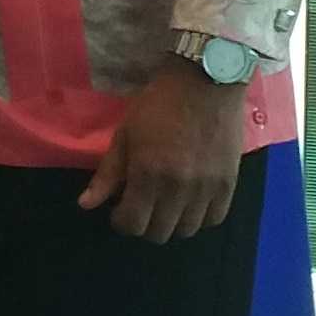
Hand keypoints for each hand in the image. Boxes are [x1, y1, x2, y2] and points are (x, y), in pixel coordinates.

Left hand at [77, 63, 246, 242]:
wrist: (206, 82)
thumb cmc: (159, 104)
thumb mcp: (125, 133)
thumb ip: (107, 173)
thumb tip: (86, 205)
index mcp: (148, 174)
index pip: (132, 224)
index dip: (121, 221)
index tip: (119, 208)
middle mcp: (178, 189)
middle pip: (159, 233)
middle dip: (144, 223)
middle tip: (141, 204)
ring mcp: (206, 189)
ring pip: (187, 230)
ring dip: (171, 222)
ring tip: (165, 203)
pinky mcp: (229, 185)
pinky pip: (214, 219)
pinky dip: (199, 216)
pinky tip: (190, 201)